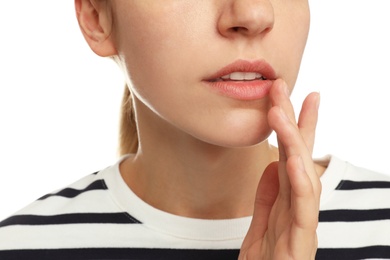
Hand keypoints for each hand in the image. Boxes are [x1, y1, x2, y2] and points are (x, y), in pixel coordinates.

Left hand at [239, 79, 320, 258]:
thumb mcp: (260, 224)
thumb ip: (268, 195)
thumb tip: (272, 165)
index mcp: (287, 201)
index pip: (293, 156)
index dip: (295, 125)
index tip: (292, 96)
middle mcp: (298, 207)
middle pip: (298, 157)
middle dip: (293, 121)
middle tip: (284, 87)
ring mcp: (302, 224)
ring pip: (303, 176)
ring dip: (294, 143)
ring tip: (281, 113)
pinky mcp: (301, 243)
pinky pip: (302, 209)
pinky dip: (300, 182)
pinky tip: (293, 158)